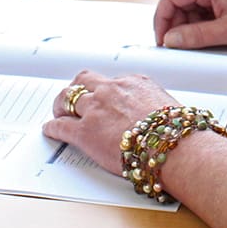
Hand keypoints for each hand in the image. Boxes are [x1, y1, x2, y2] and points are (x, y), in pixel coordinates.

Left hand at [40, 70, 178, 175]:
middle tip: (72, 98)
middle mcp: (111, 90)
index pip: (110, 82)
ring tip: (58, 112)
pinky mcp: (85, 132)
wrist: (173, 147)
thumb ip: (152, 105)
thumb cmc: (176, 132)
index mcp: (134, 82)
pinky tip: (50, 130)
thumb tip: (154, 114)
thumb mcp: (167, 106)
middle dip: (76, 89)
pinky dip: (53, 127)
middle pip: (84, 81)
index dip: (102, 92)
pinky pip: (61, 126)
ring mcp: (96, 110)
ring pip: (67, 97)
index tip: (100, 97)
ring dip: (61, 104)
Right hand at [154, 0, 226, 49]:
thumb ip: (196, 36)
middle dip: (175, 24)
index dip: (162, 19)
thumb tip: (171, 40)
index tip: (163, 40)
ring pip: (190, 7)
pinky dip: (201, 25)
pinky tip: (208, 39)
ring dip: (189, 26)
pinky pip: (204, 9)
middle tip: (178, 47)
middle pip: (179, 0)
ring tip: (196, 45)